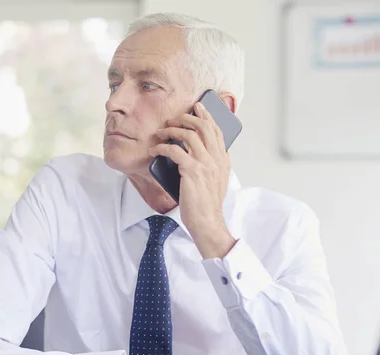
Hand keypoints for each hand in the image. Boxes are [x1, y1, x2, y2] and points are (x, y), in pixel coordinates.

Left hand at [149, 102, 236, 258]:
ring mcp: (205, 164)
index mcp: (223, 160)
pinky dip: (163, 147)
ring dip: (172, 130)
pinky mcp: (191, 171)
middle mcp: (216, 159)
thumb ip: (218, 164)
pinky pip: (175, 150)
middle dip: (187, 118)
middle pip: (203, 127)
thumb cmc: (208, 204)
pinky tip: (156, 149)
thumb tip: (213, 151)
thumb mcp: (219, 181)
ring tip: (161, 132)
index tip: (197, 108)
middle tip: (174, 118)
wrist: (207, 221)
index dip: (206, 116)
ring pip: (189, 135)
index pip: (217, 131)